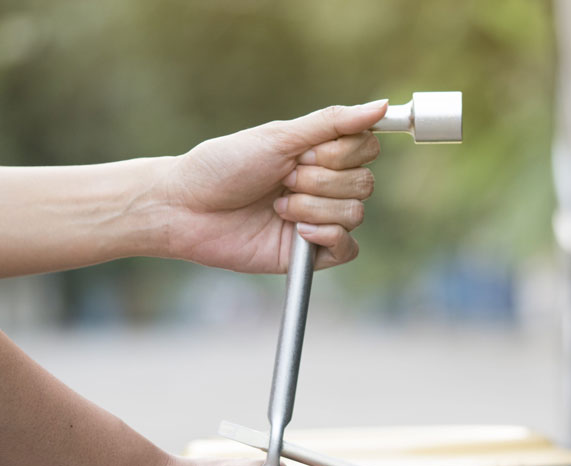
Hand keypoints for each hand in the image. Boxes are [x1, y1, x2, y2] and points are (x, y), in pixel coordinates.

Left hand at [159, 99, 386, 273]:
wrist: (187, 208)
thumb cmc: (224, 166)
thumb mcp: (279, 137)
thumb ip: (332, 123)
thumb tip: (383, 105)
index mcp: (320, 153)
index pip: (367, 148)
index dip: (340, 153)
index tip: (302, 153)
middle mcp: (324, 185)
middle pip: (364, 183)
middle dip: (320, 181)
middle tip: (281, 179)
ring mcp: (320, 219)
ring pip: (355, 214)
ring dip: (313, 207)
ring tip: (277, 205)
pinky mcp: (312, 254)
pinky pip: (348, 248)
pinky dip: (326, 236)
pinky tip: (296, 230)